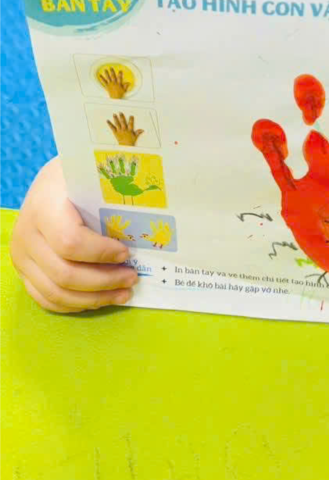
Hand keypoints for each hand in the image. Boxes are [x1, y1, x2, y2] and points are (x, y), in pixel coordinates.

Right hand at [9, 157, 137, 312]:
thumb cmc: (77, 177)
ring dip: (94, 298)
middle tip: (132, 278)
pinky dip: (76, 304)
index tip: (127, 252)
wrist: (50, 183)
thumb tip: (156, 216)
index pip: (70, 241)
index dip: (101, 253)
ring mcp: (21, 256)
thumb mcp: (92, 175)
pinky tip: (100, 298)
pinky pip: (46, 299)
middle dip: (104, 281)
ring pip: (55, 293)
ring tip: (123, 293)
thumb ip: (112, 194)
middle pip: (64, 274)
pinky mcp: (23, 271)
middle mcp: (26, 234)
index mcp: (44, 207)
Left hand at [98, 67, 130, 98]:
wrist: (115, 98)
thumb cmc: (120, 94)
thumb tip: (129, 82)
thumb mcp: (124, 90)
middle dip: (112, 72)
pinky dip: (102, 79)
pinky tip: (100, 76)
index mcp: (118, 84)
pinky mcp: (107, 86)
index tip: (120, 70)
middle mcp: (114, 83)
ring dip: (106, 74)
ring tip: (105, 70)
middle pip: (113, 76)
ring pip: (108, 78)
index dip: (120, 74)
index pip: (120, 78)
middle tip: (111, 68)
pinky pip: (104, 82)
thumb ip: (126, 86)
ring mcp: (110, 85)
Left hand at [106, 112, 143, 145]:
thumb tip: (142, 130)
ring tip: (114, 114)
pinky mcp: (116, 133)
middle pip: (123, 122)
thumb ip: (138, 132)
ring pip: (117, 124)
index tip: (131, 116)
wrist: (125, 147)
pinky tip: (108, 121)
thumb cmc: (130, 142)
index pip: (131, 124)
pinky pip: (112, 128)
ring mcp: (119, 131)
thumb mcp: (135, 137)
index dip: (131, 119)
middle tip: (120, 112)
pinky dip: (110, 124)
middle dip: (122, 117)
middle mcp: (124, 130)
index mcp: (129, 130)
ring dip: (115, 119)